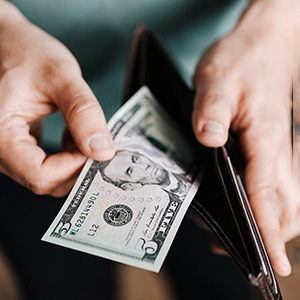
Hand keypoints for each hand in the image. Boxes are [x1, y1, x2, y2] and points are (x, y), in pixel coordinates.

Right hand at [0, 2, 114, 195]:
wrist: (6, 42)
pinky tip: (73, 135)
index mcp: (0, 135)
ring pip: (49, 176)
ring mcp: (8, 152)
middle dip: (78, 165)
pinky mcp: (18, 148)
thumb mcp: (59, 75)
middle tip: (97, 140)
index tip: (97, 147)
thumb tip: (102, 151)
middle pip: (46, 181)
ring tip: (82, 131)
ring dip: (75, 160)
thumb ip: (83, 112)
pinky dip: (67, 156)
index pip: (42, 176)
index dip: (75, 167)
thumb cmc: (24, 51)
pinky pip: (47, 166)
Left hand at [192, 0, 299, 275]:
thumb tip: (208, 140)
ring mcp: (276, 149)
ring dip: (267, 222)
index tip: (271, 264)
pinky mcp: (268, 146)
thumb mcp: (218, 80)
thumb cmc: (242, 60)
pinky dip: (262, 202)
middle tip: (244, 257)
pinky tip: (239, 205)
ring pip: (282, 196)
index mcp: (267, 138)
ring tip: (236, 240)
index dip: (270, 230)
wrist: (262, 46)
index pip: (269, 194)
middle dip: (270, 235)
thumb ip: (212, 110)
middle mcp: (277, 150)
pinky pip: (272, 182)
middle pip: (285, 204)